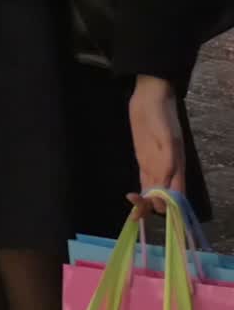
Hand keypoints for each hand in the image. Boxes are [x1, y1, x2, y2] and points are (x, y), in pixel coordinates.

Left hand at [128, 76, 184, 214]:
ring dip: (146, 204)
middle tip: (135, 212)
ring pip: (154, 190)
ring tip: (133, 213)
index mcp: (177, 165)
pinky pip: (146, 180)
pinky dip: (142, 192)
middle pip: (164, 196)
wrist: (150, 96)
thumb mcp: (166, 137)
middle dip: (153, 207)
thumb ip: (166, 162)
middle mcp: (168, 169)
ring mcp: (155, 164)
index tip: (152, 208)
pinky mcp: (144, 158)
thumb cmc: (161, 115)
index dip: (168, 206)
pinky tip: (133, 197)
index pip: (177, 195)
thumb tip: (165, 189)